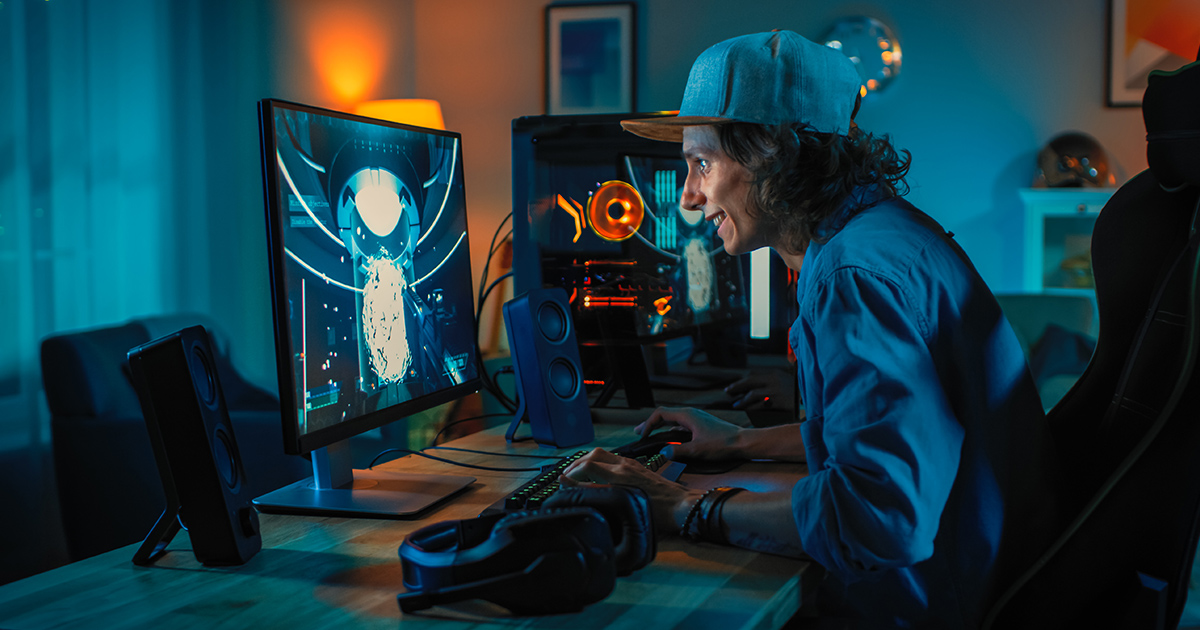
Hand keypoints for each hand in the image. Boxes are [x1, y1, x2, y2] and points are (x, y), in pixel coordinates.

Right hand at [561, 447, 702, 533]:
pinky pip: (612, 458)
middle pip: (591, 456)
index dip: (570, 475)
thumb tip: (576, 488)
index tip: (561, 482)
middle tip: (566, 477)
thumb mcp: (625, 506)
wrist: (683, 505)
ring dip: (585, 461)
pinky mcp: (637, 466)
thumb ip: (598, 495)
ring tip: (577, 472)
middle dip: (574, 465)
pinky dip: (598, 462)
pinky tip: (597, 472)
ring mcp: (631, 464)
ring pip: (601, 454)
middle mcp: (624, 466)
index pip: (586, 467)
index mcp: (621, 476)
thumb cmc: (660, 511)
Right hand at [635, 406, 743, 460]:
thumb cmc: (723, 443)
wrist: (743, 442)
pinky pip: (681, 426)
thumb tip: (663, 453)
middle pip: (665, 415)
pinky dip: (671, 431)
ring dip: (660, 428)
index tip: (642, 435)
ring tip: (651, 436)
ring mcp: (696, 419)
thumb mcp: (698, 450)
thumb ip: (678, 451)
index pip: (660, 413)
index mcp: (687, 415)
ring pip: (673, 421)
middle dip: (651, 424)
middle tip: (639, 433)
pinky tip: (669, 440)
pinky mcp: (701, 425)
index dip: (648, 424)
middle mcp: (690, 414)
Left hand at [724, 369, 794, 409]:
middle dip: (736, 387)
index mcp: (774, 373)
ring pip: (752, 394)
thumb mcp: (783, 380)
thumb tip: (752, 386)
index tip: (733, 385)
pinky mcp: (777, 402)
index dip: (741, 381)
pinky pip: (759, 405)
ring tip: (736, 404)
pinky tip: (747, 410)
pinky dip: (751, 408)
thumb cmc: (795, 391)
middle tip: (728, 391)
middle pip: (749, 381)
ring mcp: (775, 391)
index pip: (752, 375)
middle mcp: (773, 380)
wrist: (808, 398)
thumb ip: (769, 381)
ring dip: (742, 400)